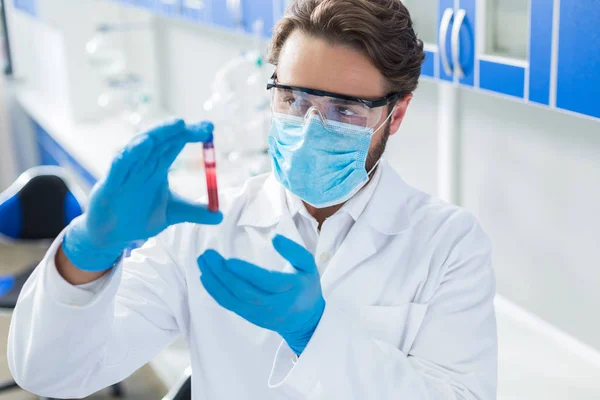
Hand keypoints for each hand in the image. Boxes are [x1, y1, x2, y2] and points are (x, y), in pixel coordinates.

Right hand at [63, 120, 222, 271]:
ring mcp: (126, 173)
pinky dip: (130, 155)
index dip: (190, 134)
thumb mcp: (173, 213)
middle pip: (160, 140)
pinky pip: (119, 166)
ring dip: (157, 135)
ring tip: (174, 125)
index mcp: (157, 167)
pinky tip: (141, 146)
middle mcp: (142, 165)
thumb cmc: (139, 217)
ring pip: (141, 148)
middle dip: (178, 130)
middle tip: (199, 126)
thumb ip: (195, 213)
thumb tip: (220, 215)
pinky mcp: (110, 184)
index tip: (209, 129)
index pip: (175, 144)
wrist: (112, 236)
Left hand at [197, 235, 325, 354]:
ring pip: (234, 300)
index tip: (229, 260)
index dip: (247, 273)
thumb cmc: (305, 286)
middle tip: (208, 256)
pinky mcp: (251, 317)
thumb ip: (294, 250)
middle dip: (224, 275)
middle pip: (245, 292)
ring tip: (202, 263)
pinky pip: (230, 305)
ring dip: (215, 282)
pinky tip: (206, 278)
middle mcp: (275, 305)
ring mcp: (261, 314)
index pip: (267, 282)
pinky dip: (216, 292)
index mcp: (291, 289)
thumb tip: (275, 238)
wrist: (305, 320)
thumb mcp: (308, 266)